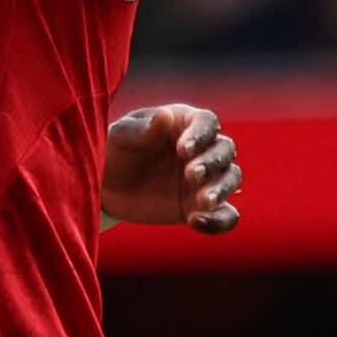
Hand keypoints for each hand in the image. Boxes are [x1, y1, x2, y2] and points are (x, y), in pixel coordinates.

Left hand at [101, 103, 241, 232]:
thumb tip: (166, 115)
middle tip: (191, 175)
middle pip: (225, 150)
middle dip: (212, 163)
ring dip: (222, 190)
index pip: (206, 122)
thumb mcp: (120, 137)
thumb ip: (144, 129)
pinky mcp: (200, 206)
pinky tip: (196, 222)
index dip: (200, 135)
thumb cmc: (114, 150)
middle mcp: (201, 149)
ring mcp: (204, 179)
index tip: (183, 150)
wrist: (105, 185)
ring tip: (202, 202)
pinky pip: (225, 215)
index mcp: (183, 123)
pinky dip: (219, 221)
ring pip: (231, 180)